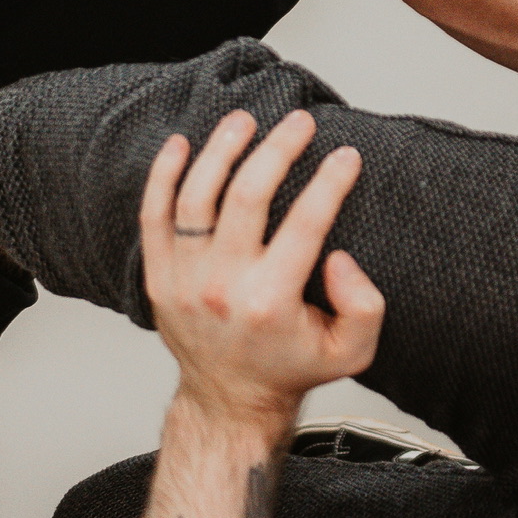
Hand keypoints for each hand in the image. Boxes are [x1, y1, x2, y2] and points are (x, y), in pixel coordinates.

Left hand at [140, 109, 386, 420]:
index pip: (305, 223)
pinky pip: (153, 216)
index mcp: (271, 302)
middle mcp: (224, 287)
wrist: (230, 398)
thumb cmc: (290, 365)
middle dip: (278, 148)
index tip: (346, 155)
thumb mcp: (351, 352)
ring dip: (221, 149)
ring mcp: (185, 280)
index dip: (330, 181)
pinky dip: (162, 176)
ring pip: (197, 196)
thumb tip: (339, 258)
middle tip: (299, 121)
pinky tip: (180, 143)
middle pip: (248, 195)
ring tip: (244, 120)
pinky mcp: (160, 276)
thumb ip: (364, 306)